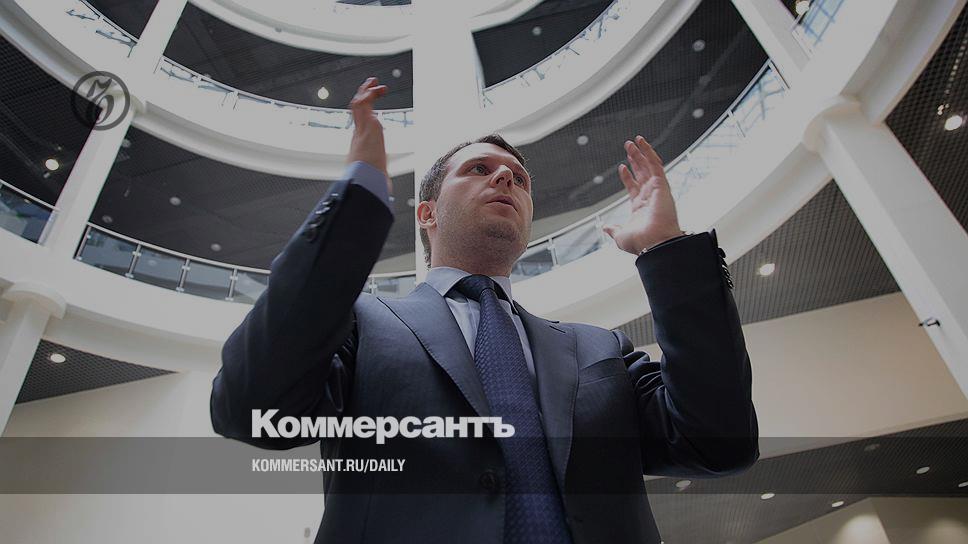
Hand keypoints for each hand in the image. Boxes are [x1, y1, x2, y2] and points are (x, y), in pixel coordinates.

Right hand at [347, 77, 390, 192]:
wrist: (365, 180)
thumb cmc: (369, 183)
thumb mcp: (375, 178)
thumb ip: (380, 182)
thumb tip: (387, 195)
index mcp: (359, 145)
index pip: (360, 126)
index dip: (365, 116)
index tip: (371, 111)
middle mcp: (357, 135)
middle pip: (357, 111)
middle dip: (363, 98)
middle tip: (370, 88)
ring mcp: (360, 129)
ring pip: (358, 104)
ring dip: (366, 92)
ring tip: (374, 82)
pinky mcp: (366, 125)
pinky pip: (363, 103)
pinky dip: (369, 94)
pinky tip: (377, 88)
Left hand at [603, 135, 683, 253]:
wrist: (654, 243)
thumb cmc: (641, 243)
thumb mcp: (621, 236)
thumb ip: (614, 230)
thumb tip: (606, 228)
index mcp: (640, 208)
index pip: (634, 187)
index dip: (627, 177)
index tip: (622, 167)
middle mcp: (650, 197)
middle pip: (642, 173)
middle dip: (635, 160)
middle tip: (629, 148)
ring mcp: (657, 190)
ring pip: (649, 166)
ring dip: (641, 153)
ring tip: (632, 141)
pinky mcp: (662, 185)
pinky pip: (655, 164)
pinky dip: (649, 152)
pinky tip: (641, 143)